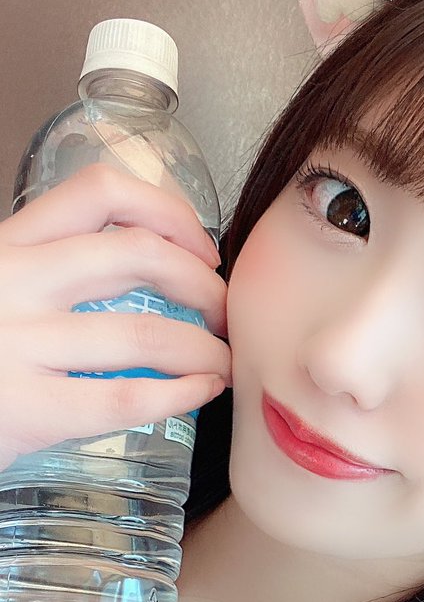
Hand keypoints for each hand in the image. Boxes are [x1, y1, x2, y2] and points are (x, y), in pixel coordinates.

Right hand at [0, 163, 232, 472]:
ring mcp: (17, 346)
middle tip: (223, 312)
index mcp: (7, 246)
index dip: (168, 211)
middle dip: (202, 284)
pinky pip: (126, 397)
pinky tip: (201, 391)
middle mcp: (11, 283)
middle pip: (137, 255)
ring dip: (205, 348)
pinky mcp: (26, 410)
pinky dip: (181, 392)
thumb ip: (49, 272)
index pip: (99, 192)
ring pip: (145, 333)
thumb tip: (152, 264)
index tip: (201, 246)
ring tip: (222, 362)